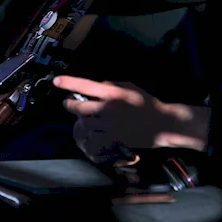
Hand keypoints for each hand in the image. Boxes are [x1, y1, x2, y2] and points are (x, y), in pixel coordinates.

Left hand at [54, 76, 208, 162]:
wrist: (164, 124)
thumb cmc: (147, 103)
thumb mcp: (129, 87)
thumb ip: (110, 85)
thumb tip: (94, 86)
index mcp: (113, 92)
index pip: (86, 85)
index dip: (69, 83)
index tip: (56, 81)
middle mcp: (110, 108)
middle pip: (80, 107)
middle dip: (71, 105)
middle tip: (69, 104)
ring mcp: (111, 126)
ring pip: (85, 125)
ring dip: (81, 122)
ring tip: (83, 120)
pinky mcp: (114, 140)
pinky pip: (93, 140)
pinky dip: (89, 138)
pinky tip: (91, 135)